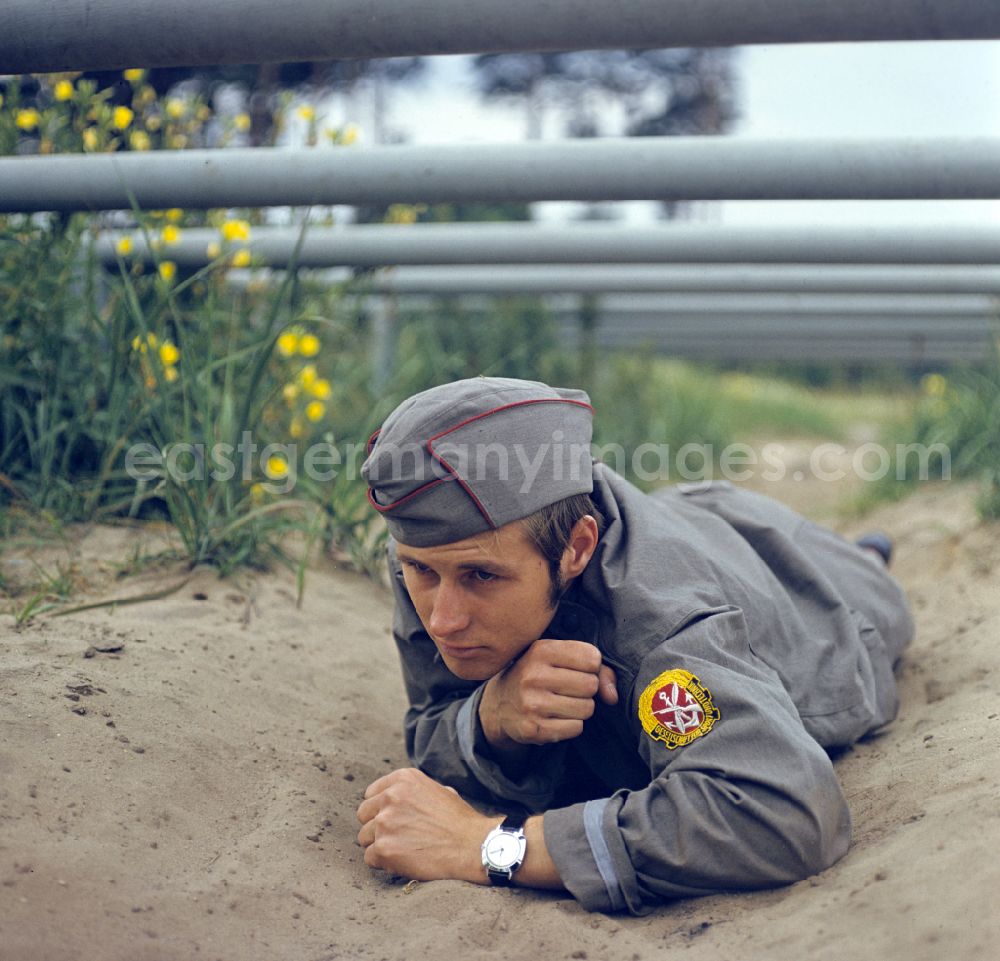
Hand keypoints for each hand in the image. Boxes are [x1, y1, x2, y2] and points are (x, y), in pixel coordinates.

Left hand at [356, 768, 494, 882]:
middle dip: (376, 826)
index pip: (371, 794)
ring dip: (379, 845)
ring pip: (364, 837)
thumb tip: (396, 797)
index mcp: (403, 779)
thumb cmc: (459, 821)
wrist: (472, 846)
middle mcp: (390, 797)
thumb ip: (412, 791)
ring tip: (403, 850)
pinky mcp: (384, 849)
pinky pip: (370, 858)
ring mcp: (385, 823)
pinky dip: (383, 863)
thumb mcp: (438, 789)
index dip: (380, 809)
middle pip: (364, 814)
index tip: (391, 819)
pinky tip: (402, 862)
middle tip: (396, 837)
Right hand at [479, 638, 617, 749]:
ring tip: (561, 703)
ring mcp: (532, 704)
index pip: (592, 658)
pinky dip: (571, 725)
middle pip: (591, 685)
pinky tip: (555, 717)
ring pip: (587, 708)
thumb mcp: (559, 659)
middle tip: (567, 688)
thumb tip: (612, 697)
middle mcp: (534, 676)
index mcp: (541, 650)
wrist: (499, 705)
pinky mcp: (534, 729)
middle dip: (586, 689)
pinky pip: (576, 728)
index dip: (590, 666)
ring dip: (580, 708)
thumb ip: (596, 668)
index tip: (575, 669)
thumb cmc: (538, 676)